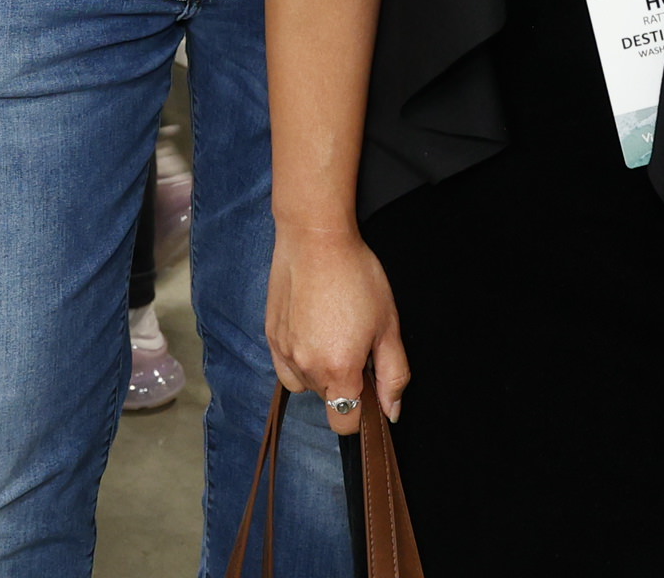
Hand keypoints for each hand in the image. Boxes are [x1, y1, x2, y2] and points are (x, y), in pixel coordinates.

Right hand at [268, 222, 407, 434]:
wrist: (315, 239)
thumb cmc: (356, 277)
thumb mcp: (388, 326)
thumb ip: (393, 375)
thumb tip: (391, 411)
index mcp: (339, 371)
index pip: (346, 423)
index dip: (363, 414)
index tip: (370, 387)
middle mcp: (307, 368)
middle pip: (328, 402)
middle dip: (345, 385)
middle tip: (357, 346)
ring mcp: (284, 353)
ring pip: (307, 385)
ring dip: (322, 372)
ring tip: (333, 332)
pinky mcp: (271, 337)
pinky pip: (287, 368)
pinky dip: (301, 361)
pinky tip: (312, 334)